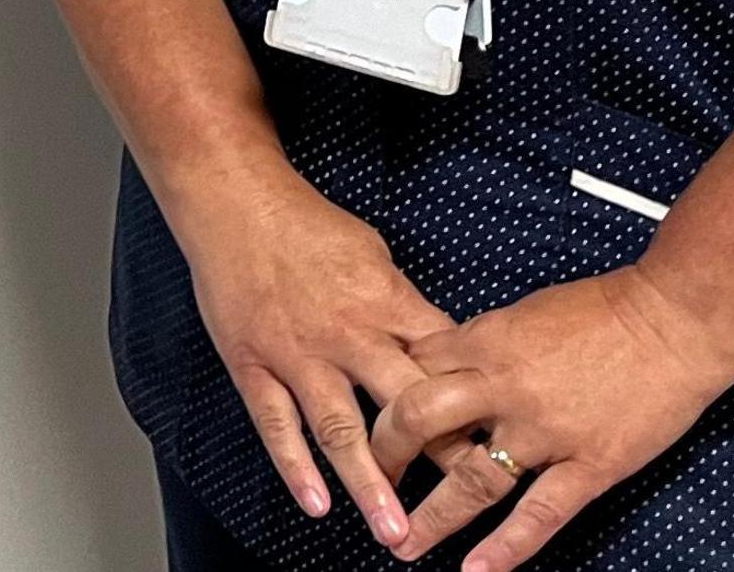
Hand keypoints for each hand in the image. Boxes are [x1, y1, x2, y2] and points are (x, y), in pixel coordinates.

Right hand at [164, 163, 457, 548]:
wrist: (236, 202)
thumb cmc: (307, 225)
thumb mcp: (375, 255)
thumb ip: (402, 307)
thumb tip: (435, 347)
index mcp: (386, 303)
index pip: (441, 366)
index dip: (472, 407)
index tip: (498, 444)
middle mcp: (347, 335)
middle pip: (403, 405)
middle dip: (436, 458)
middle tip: (467, 505)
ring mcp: (298, 355)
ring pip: (340, 430)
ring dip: (370, 484)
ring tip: (394, 531)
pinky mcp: (254, 365)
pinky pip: (277, 425)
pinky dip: (295, 469)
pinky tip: (316, 504)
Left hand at [361, 267, 733, 568]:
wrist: (677, 320)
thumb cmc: (606, 307)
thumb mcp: (528, 310)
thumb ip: (488, 343)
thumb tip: (454, 366)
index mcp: (488, 340)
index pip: (414, 368)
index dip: (390, 392)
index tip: (379, 416)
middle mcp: (505, 387)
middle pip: (420, 419)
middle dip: (388, 452)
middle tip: (374, 479)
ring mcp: (546, 432)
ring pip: (471, 481)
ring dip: (433, 517)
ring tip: (403, 546)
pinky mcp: (589, 466)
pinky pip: (540, 515)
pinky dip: (506, 549)